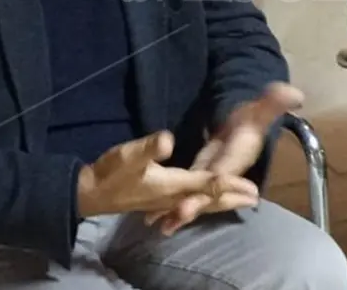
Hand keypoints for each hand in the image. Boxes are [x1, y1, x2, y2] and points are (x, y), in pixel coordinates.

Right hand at [76, 130, 258, 219]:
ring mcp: (167, 201)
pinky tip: (207, 205)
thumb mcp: (129, 155)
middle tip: (256, 198)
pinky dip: (205, 206)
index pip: (207, 184)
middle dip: (233, 198)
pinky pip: (191, 206)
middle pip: (210, 200)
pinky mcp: (160, 202)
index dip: (229, 184)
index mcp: (172, 184)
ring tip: (242, 203)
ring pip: (202, 205)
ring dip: (222, 204)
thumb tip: (168, 139)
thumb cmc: (110, 173)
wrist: (91, 193)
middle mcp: (174, 196)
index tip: (250, 185)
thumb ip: (150, 148)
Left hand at [146, 83, 304, 234]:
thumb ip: (274, 101)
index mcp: (237, 158)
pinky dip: (171, 207)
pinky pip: (184, 195)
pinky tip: (153, 218)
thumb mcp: (260, 108)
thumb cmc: (249, 118)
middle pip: (208, 194)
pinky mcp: (197, 180)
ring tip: (158, 225)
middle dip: (193, 206)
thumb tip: (295, 94)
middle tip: (174, 219)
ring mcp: (209, 180)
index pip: (226, 173)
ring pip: (194, 198)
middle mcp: (224, 174)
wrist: (241, 127)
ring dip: (178, 212)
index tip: (204, 192)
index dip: (215, 185)